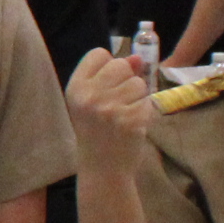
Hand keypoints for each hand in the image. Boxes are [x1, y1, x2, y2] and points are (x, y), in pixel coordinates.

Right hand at [65, 47, 157, 171]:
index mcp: (75, 88)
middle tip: (117, 102)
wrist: (102, 168)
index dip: (108, 65)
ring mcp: (111, 108)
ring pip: (138, 83)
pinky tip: (133, 125)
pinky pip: (148, 101)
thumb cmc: (95, 132)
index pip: (98, 54)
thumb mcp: (91, 102)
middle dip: (125, 80)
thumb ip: (110, 76)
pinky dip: (145, 112)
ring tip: (125, 114)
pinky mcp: (131, 119)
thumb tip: (138, 58)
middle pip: (120, 64)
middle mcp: (90, 95)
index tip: (106, 83)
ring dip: (137, 97)